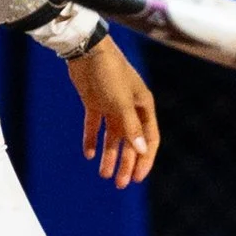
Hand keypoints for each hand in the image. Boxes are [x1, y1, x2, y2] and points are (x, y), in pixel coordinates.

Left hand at [69, 36, 158, 188]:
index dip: (145, 160)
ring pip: (113, 137)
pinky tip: (89, 155)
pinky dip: (92, 140)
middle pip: (130, 142)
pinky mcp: (94, 103)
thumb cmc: (109, 73)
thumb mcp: (121, 102)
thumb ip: (130, 127)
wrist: (86, 50)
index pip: (149, 139)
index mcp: (143, 106)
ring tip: (104, 175)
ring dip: (109, 156)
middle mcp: (130, 108)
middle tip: (120, 184)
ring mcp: (112, 106)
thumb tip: (141, 152)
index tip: (138, 178)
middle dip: (126, 163)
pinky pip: (95, 126)